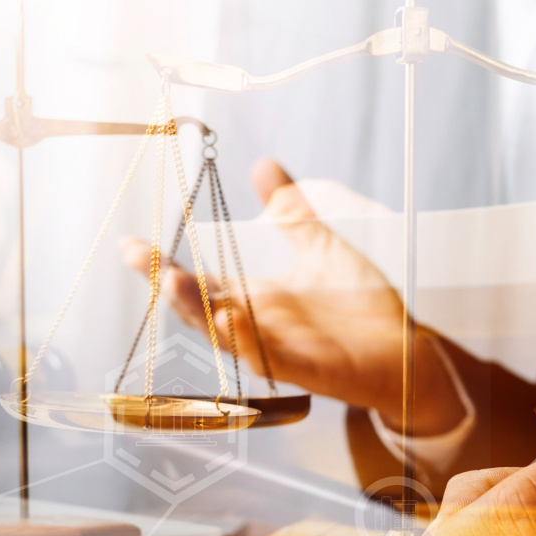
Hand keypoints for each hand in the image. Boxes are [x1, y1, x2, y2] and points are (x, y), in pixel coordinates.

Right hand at [135, 158, 463, 434]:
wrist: (405, 352)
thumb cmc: (361, 308)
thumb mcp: (321, 249)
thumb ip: (291, 213)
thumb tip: (263, 164)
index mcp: (254, 300)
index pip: (199, 282)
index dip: (163, 264)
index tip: (130, 243)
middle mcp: (256, 326)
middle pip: (199, 307)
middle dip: (165, 282)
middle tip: (136, 255)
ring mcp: (277, 350)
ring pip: (224, 334)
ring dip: (197, 309)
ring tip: (172, 280)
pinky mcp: (306, 370)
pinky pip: (268, 357)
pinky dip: (247, 338)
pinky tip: (231, 316)